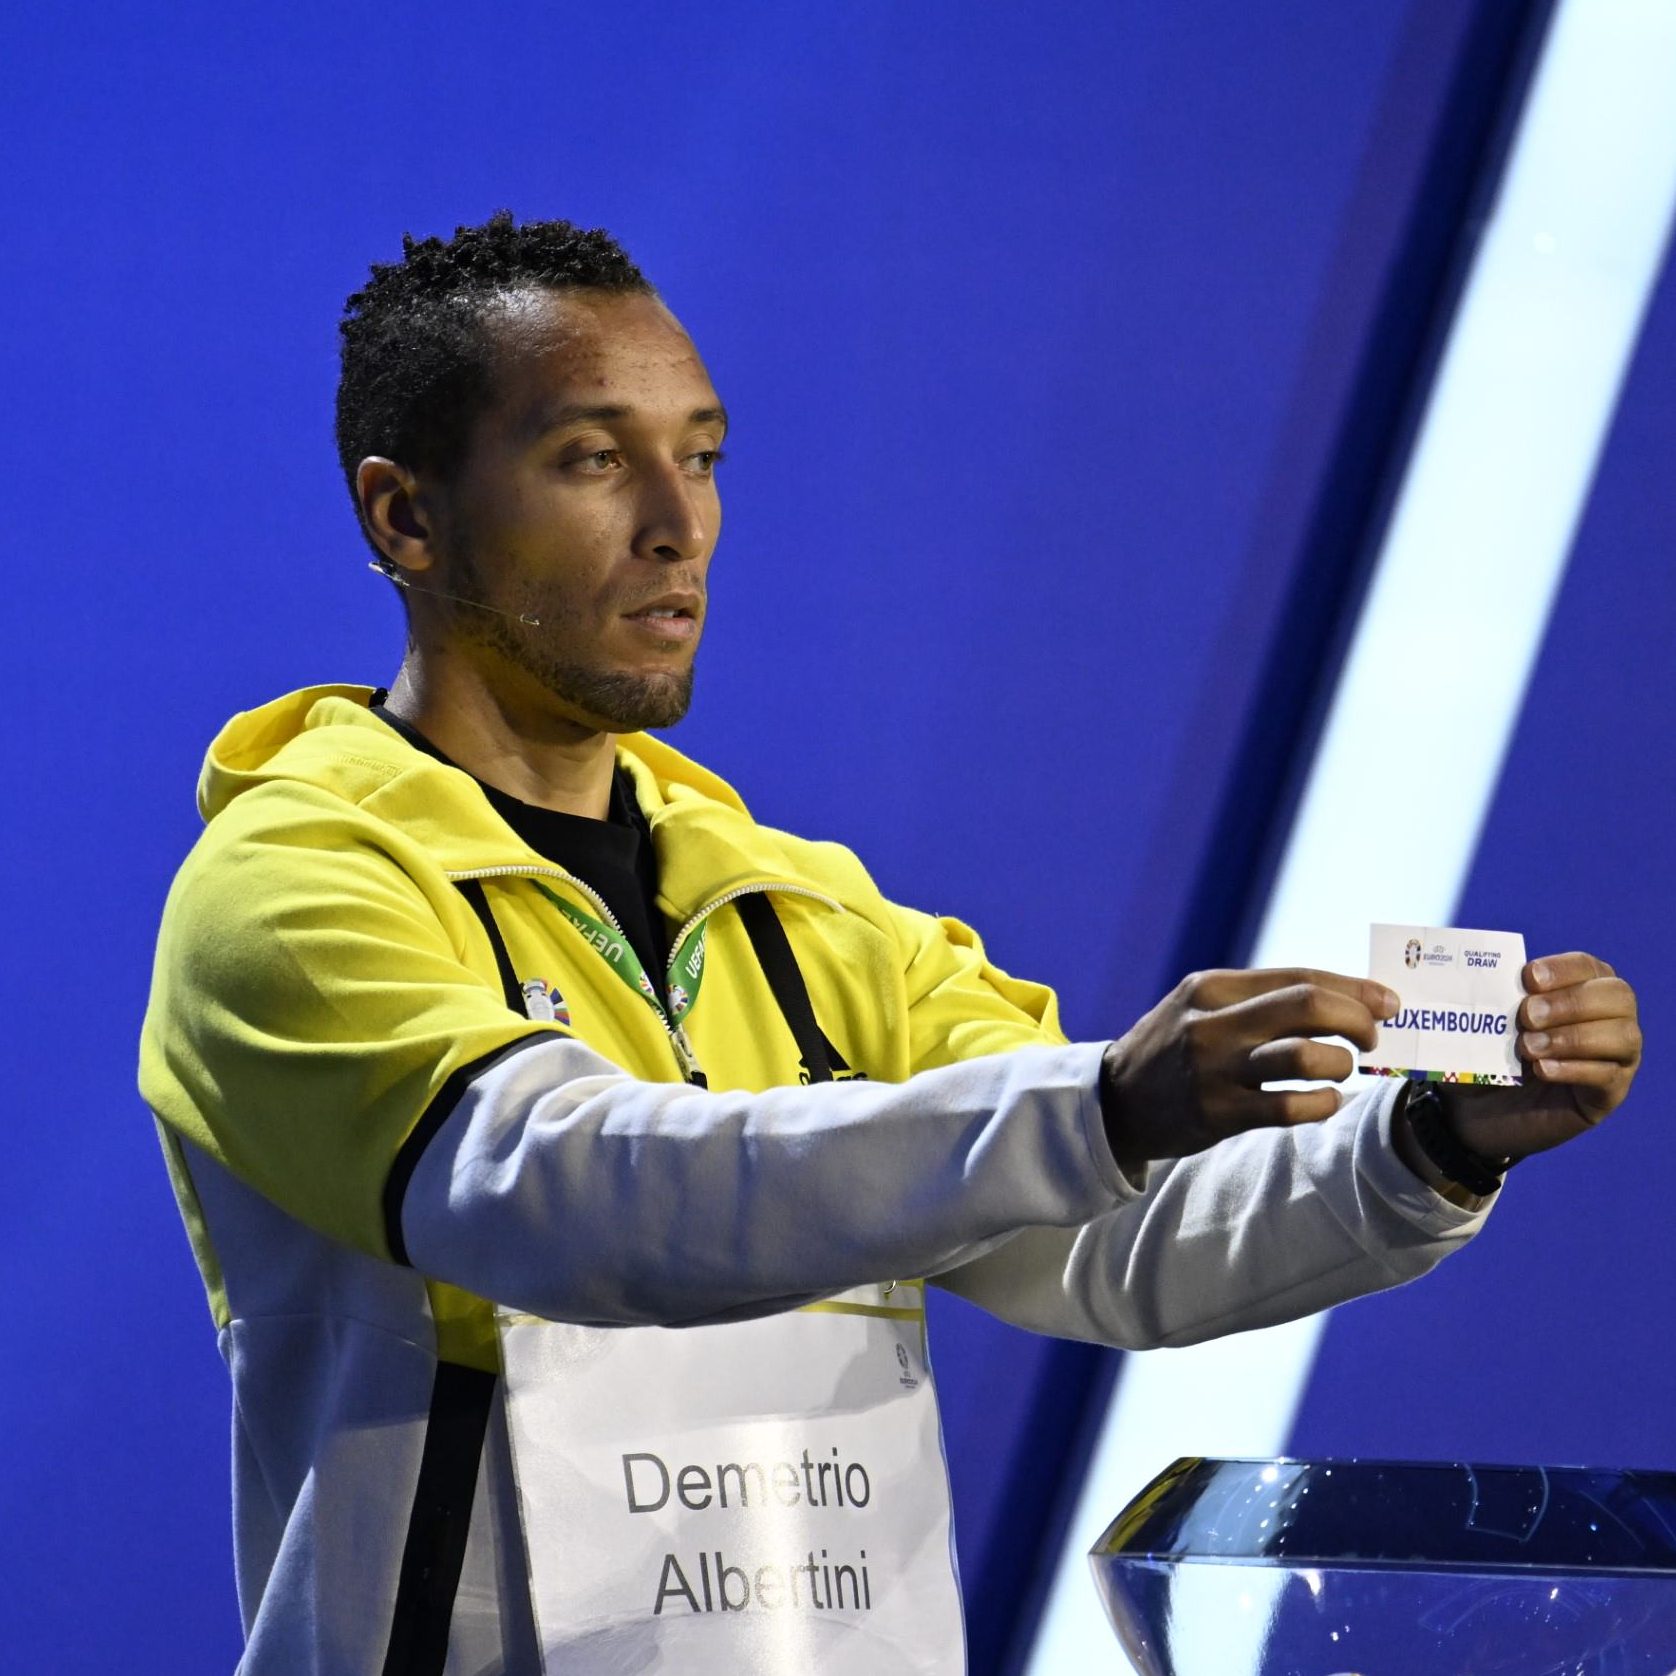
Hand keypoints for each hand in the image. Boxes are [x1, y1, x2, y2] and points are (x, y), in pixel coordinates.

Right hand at [1100, 968, 1397, 1174]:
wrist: (1115, 1102)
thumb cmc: (1175, 1049)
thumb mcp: (1201, 1007)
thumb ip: (1258, 1000)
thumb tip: (1344, 998)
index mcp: (1211, 986)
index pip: (1300, 977)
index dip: (1354, 988)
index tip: (1388, 1002)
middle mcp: (1212, 1022)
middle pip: (1308, 1006)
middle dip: (1357, 1019)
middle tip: (1373, 1037)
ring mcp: (1214, 1069)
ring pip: (1305, 1055)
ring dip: (1341, 1063)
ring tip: (1342, 1070)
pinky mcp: (1218, 1113)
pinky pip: (1291, 1106)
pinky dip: (1323, 1103)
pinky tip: (1325, 1101)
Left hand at [1438, 952, 1641, 1165]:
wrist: (1474, 1110)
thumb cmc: (1482, 1053)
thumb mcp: (1478, 1023)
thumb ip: (1486, 998)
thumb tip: (1468, 973)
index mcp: (1579, 987)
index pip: (1588, 966)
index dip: (1563, 969)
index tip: (1528, 978)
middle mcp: (1609, 1018)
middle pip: (1617, 995)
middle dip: (1570, 1002)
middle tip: (1527, 1016)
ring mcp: (1616, 1057)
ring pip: (1622, 1036)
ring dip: (1573, 1038)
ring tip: (1528, 1048)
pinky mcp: (1608, 1094)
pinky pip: (1608, 1076)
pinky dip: (1574, 1069)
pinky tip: (1541, 1070)